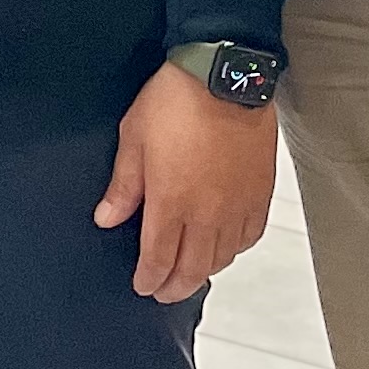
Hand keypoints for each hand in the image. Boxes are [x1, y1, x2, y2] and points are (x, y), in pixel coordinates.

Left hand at [95, 62, 275, 302]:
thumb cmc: (175, 100)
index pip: (158, 258)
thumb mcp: (134, 137)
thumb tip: (107, 219)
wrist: (225, 76)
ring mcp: (237, 206)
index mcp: (171, 202)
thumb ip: (123, 185)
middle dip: (175, 287)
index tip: (142, 285)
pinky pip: (250, 236)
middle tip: (163, 292)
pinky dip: (235, 250)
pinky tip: (226, 247)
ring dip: (204, 271)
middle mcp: (207, 213)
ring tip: (191, 273)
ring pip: (223, 257)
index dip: (149, 278)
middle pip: (192, 268)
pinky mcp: (261, 194)